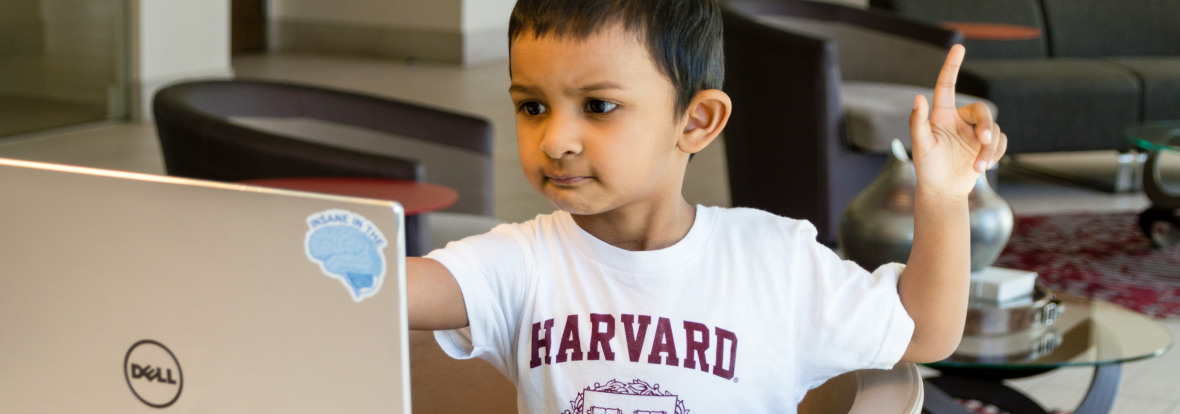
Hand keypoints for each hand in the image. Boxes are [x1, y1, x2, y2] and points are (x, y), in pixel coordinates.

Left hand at [909, 44, 1007, 198]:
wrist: (943, 190)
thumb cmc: (927, 167)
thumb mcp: (921, 146)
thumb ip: (918, 123)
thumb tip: (918, 98)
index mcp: (942, 115)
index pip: (947, 86)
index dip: (952, 66)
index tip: (959, 47)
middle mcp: (960, 119)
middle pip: (982, 111)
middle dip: (986, 127)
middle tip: (984, 141)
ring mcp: (975, 132)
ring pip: (994, 129)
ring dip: (989, 149)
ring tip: (978, 167)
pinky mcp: (987, 145)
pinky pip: (1001, 142)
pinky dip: (995, 154)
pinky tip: (983, 166)